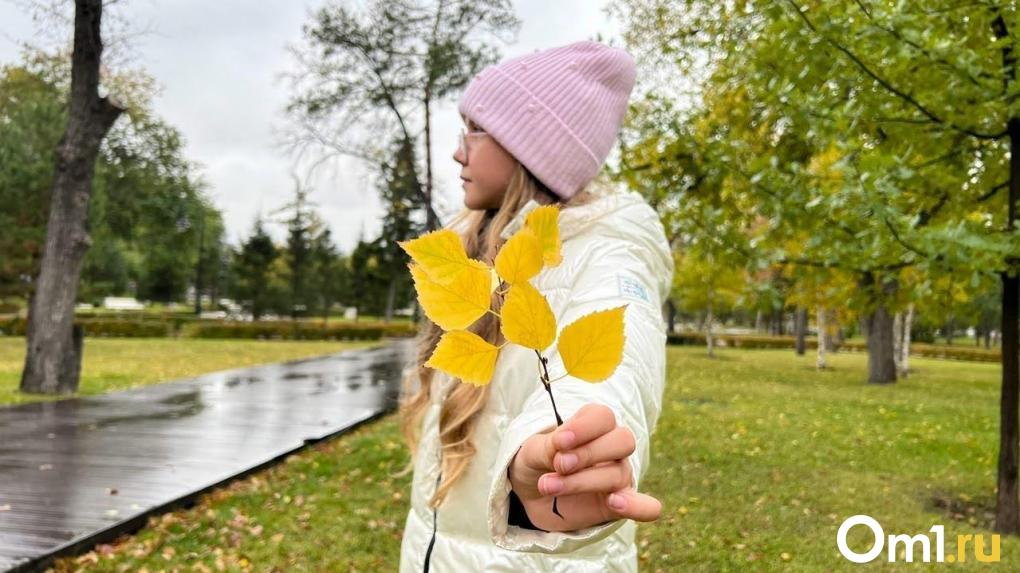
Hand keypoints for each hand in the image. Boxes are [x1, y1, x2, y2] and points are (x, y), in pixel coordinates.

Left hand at [508, 403, 661, 531]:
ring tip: (548, 485)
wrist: (529, 496)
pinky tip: (615, 503)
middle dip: (588, 453)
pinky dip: (639, 507)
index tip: (560, 441)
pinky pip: (644, 507)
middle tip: (559, 464)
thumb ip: (547, 447)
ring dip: (581, 481)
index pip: (603, 417)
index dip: (584, 428)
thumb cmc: (535, 463)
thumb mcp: (532, 451)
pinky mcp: (616, 505)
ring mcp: (617, 475)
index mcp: (592, 425)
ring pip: (618, 473)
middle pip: (623, 440)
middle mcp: (611, 447)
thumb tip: (563, 450)